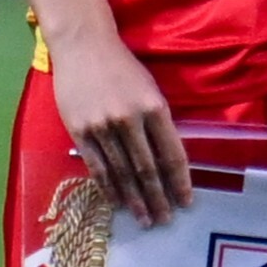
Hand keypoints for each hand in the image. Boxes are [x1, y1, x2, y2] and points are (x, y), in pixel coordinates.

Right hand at [49, 30, 187, 225]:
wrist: (83, 46)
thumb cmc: (123, 67)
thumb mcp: (150, 90)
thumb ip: (159, 123)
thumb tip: (167, 161)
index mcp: (154, 108)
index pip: (172, 154)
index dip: (180, 181)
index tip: (186, 202)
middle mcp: (130, 119)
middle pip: (147, 169)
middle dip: (158, 198)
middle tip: (165, 220)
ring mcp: (102, 126)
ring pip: (122, 172)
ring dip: (135, 200)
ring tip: (144, 219)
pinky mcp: (80, 130)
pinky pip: (96, 166)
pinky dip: (108, 187)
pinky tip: (117, 202)